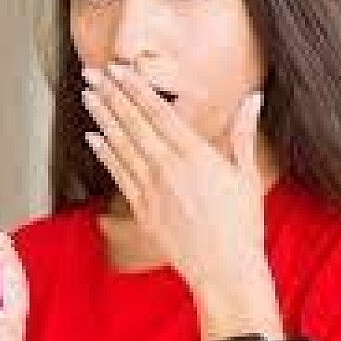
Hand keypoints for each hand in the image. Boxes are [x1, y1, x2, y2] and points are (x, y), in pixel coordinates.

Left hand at [81, 63, 272, 309]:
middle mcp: (169, 169)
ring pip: (121, 146)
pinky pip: (119, 175)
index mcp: (196, 155)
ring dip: (102, 118)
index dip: (136, 88)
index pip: (159, 113)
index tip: (120, 69)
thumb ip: (244, 134)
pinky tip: (92, 137)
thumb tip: (253, 100)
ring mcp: (152, 190)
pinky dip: (104, 154)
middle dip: (112, 95)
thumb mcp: (248, 175)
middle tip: (93, 73)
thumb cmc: (241, 226)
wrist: (224, 270)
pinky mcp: (142, 210)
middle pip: (134, 124)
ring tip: (88, 96)